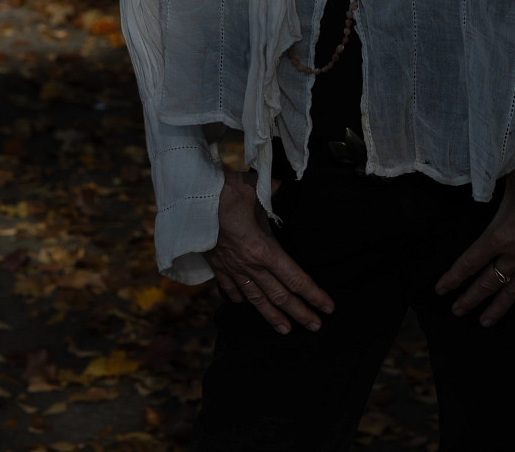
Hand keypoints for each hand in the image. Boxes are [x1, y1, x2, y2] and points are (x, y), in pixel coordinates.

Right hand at [205, 170, 334, 335]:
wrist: (186, 200)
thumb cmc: (221, 191)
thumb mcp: (252, 187)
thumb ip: (271, 189)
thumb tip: (282, 185)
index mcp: (262, 249)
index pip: (294, 278)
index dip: (313, 294)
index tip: (328, 306)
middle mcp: (249, 265)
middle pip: (279, 295)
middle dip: (300, 312)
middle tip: (316, 327)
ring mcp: (231, 268)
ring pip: (256, 299)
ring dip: (272, 316)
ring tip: (286, 330)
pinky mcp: (216, 265)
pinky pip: (230, 288)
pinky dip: (240, 298)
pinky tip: (246, 304)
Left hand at [434, 183, 514, 326]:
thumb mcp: (509, 179)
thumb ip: (491, 179)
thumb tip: (477, 172)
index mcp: (499, 235)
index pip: (469, 262)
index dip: (453, 278)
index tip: (440, 289)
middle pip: (488, 283)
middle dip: (470, 298)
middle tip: (457, 311)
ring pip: (513, 293)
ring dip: (498, 308)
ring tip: (484, 322)